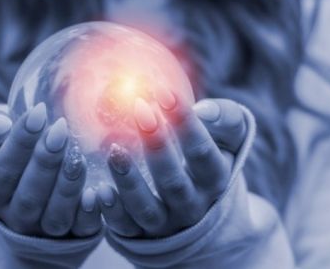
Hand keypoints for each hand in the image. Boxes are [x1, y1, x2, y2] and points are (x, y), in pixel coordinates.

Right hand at [0, 101, 101, 237]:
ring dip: (67, 186)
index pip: (3, 171)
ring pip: (54, 216)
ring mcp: (43, 231)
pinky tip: (96, 193)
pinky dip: (88, 215)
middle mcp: (14, 217)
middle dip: (46, 162)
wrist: (21, 177)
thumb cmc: (3, 148)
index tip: (38, 112)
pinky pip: (81, 231)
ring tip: (78, 156)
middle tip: (61, 129)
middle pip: (29, 196)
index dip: (20, 142)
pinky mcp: (73, 236)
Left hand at [98, 90, 247, 237]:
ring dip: (129, 180)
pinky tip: (99, 189)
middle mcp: (192, 206)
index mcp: (215, 179)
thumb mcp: (230, 138)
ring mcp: (165, 223)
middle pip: (173, 182)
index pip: (202, 152)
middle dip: (157, 146)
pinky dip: (111, 212)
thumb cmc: (212, 159)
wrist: (206, 213)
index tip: (165, 94)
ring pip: (146, 208)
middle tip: (139, 109)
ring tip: (114, 149)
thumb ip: (225, 118)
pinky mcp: (139, 235)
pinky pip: (124, 228)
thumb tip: (203, 110)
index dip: (185, 124)